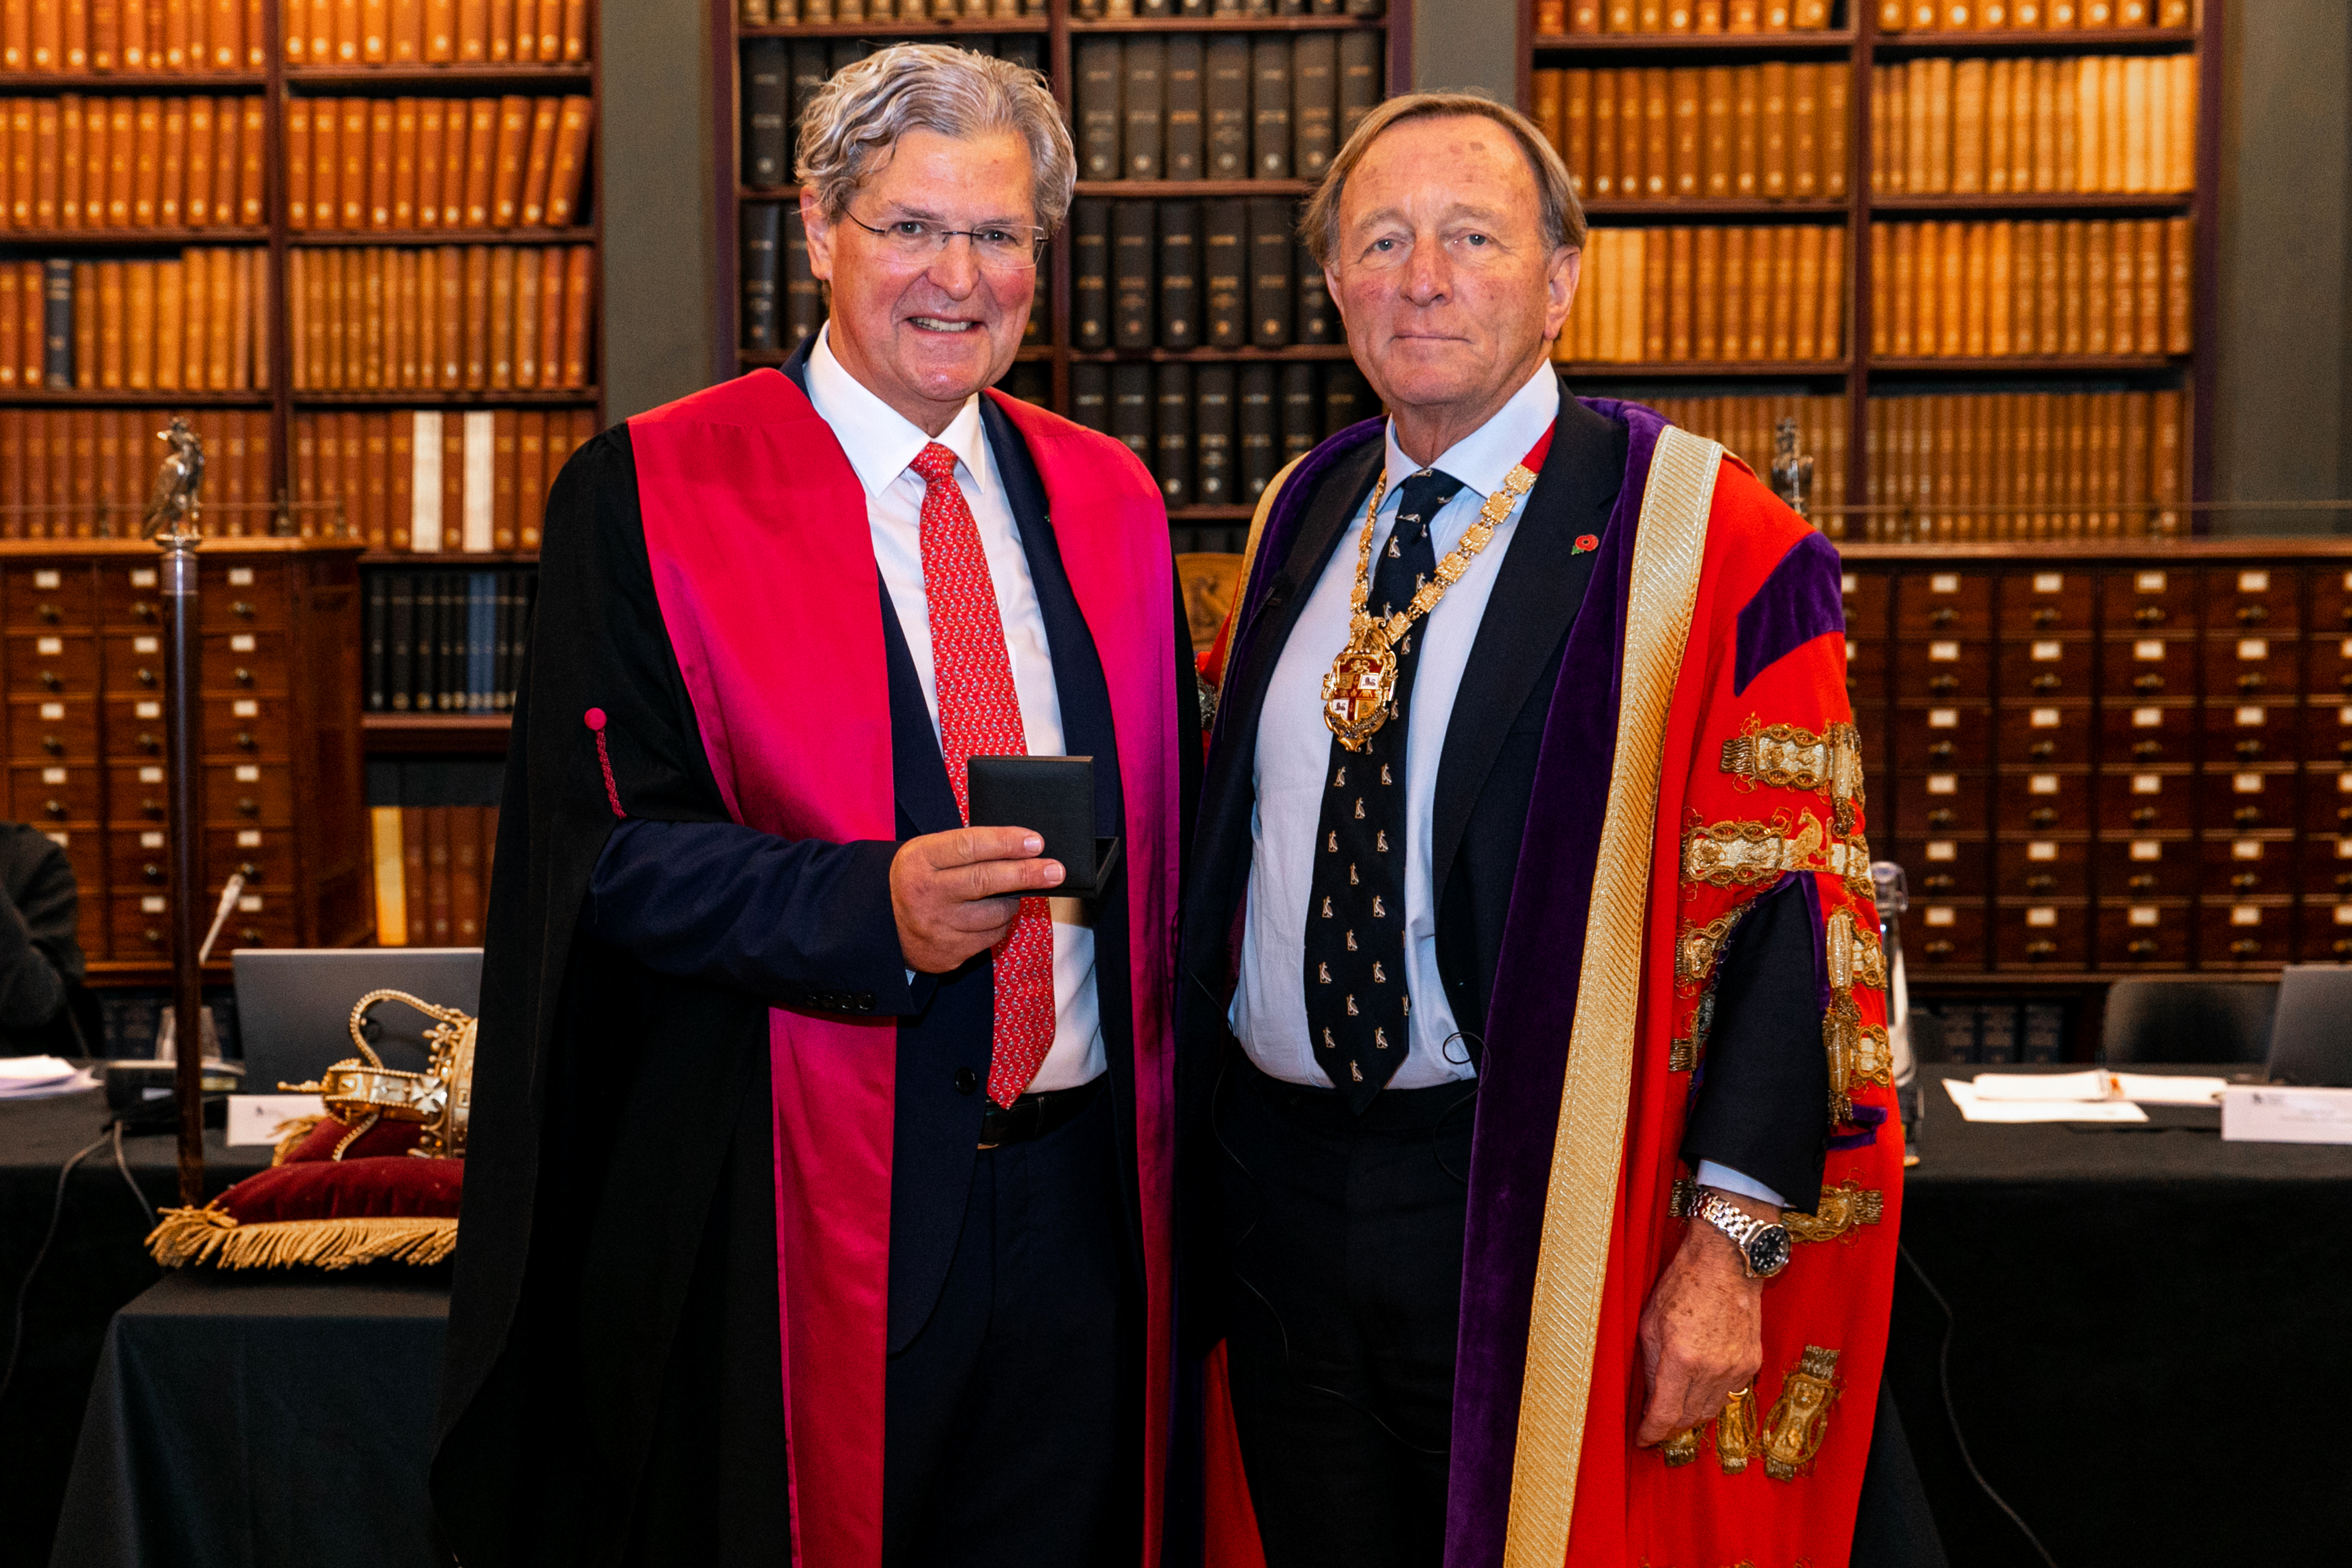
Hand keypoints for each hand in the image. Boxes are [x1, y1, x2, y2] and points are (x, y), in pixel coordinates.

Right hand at [890, 826, 1061, 974]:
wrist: (882, 924)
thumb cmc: (919, 878)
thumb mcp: (930, 853)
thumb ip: (969, 849)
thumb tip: (1024, 848)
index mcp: (920, 860)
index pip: (970, 846)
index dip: (1006, 842)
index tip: (1036, 842)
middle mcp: (926, 894)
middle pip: (986, 881)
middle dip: (1027, 874)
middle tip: (1057, 870)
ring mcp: (937, 927)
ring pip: (995, 913)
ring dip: (1013, 901)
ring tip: (1011, 891)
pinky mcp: (947, 953)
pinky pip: (991, 937)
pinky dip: (1000, 923)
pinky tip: (991, 914)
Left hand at [1632, 1189, 1769, 1446]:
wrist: (1727, 1262)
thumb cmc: (1683, 1284)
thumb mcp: (1650, 1323)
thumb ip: (1650, 1365)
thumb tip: (1651, 1398)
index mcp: (1682, 1357)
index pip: (1666, 1414)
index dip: (1652, 1433)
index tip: (1643, 1439)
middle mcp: (1712, 1369)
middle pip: (1689, 1418)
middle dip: (1669, 1427)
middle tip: (1654, 1425)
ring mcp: (1736, 1367)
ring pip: (1710, 1410)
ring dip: (1690, 1415)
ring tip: (1674, 1408)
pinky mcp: (1751, 1363)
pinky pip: (1727, 1393)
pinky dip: (1710, 1396)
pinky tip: (1698, 1386)